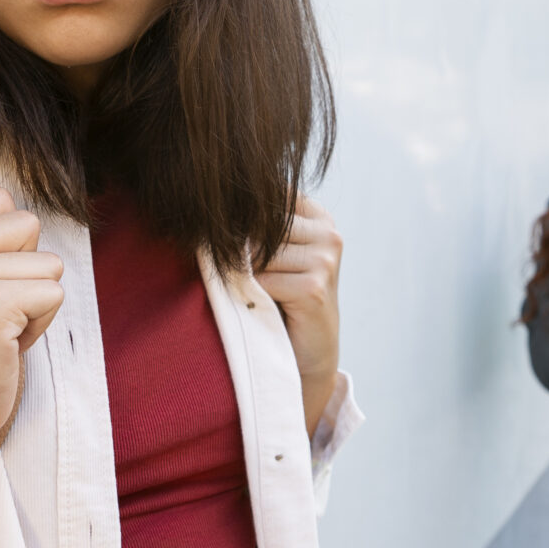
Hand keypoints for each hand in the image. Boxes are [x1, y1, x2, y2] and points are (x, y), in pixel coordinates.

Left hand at [257, 195, 341, 434]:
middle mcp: (329, 234)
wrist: (307, 351)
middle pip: (262, 225)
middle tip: (250, 275)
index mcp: (319, 217)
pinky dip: (254, 295)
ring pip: (260, 252)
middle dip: (245, 248)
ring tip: (260, 291)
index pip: (270, 196)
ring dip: (248, 274)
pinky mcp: (314, 288)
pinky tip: (267, 305)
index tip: (234, 234)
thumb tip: (219, 208)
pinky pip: (263, 280)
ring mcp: (325, 260)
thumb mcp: (275, 252)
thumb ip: (260, 226)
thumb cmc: (283, 297)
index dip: (245, 216)